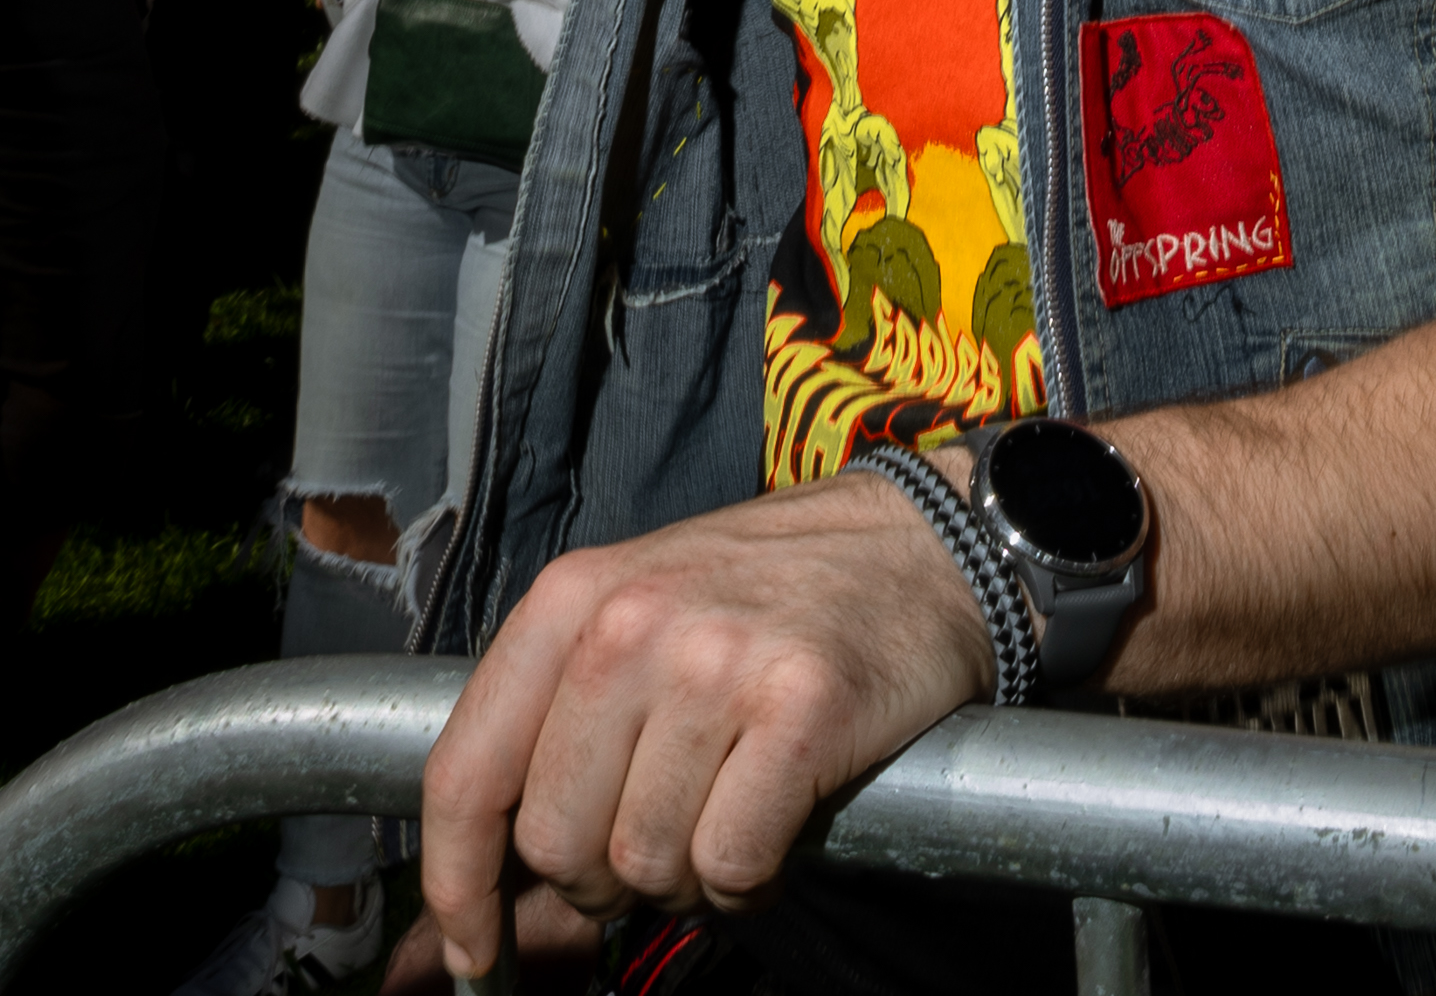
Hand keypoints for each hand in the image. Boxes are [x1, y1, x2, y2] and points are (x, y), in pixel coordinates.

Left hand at [421, 468, 994, 978]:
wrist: (921, 543)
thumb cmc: (771, 595)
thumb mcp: (641, 623)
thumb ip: (561, 738)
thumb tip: (493, 914)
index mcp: (573, 597)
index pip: (466, 770)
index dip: (457, 885)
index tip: (469, 950)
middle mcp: (632, 623)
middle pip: (555, 840)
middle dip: (600, 879)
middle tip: (659, 844)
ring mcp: (717, 662)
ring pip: (643, 863)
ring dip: (683, 878)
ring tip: (725, 817)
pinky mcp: (800, 709)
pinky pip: (729, 865)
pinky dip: (748, 881)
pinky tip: (773, 829)